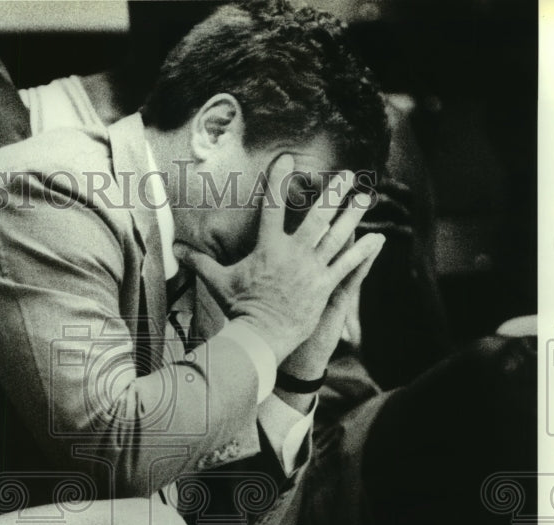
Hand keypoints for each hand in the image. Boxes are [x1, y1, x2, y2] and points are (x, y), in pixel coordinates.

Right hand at [175, 156, 383, 363]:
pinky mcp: (324, 286)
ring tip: (364, 197)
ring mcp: (311, 269)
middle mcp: (292, 253)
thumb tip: (175, 250)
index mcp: (267, 247)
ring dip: (352, 215)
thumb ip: (200, 261)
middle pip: (316, 215)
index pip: (272, 205)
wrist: (258, 336)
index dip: (279, 179)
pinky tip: (378, 238)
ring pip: (337, 235)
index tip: (288, 159)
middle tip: (347, 174)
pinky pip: (348, 265)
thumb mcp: (218, 281)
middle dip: (332, 192)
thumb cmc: (238, 308)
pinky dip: (363, 251)